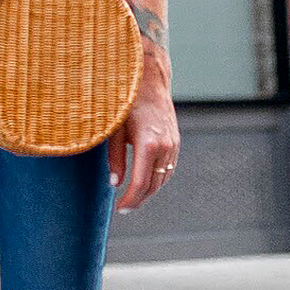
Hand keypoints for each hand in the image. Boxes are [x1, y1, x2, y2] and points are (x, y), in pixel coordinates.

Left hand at [107, 47, 177, 211]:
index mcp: (148, 144)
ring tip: (133, 198)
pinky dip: (158, 180)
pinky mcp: (175, 142)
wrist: (149, 80)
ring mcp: (173, 145)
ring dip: (149, 192)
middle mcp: (164, 147)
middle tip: (124, 208)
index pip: (140, 183)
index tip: (119, 209)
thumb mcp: (114, 130)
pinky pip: (169, 169)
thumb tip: (114, 184)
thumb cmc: (125, 102)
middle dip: (138, 200)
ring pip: (163, 179)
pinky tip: (146, 183)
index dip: (130, 200)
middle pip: (153, 185)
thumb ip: (114, 158)